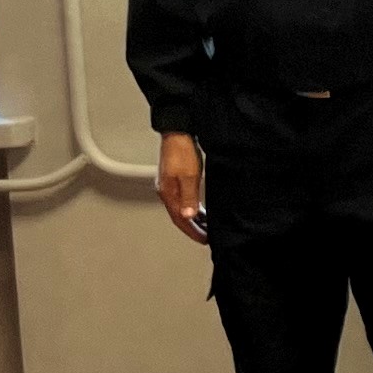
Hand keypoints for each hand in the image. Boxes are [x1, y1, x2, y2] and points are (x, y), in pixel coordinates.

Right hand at [156, 130, 208, 246]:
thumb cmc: (182, 151)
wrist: (177, 133)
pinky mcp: (175, 179)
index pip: (179, 219)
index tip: (204, 239)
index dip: (192, 231)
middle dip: (193, 228)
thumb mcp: (189, 176)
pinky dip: (192, 207)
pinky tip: (200, 209)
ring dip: (193, 218)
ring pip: (181, 208)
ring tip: (205, 226)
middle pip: (179, 216)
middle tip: (206, 236)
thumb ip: (189, 198)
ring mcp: (169, 185)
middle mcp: (166, 191)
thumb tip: (187, 216)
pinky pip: (183, 199)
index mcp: (168, 193)